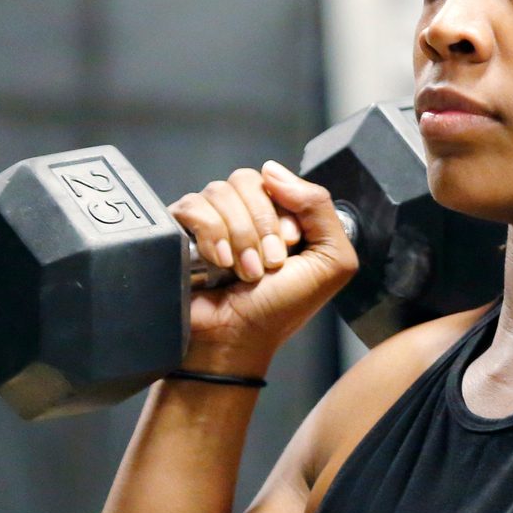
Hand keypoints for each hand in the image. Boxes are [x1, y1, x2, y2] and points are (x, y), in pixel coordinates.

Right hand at [166, 161, 359, 371]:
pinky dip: (211, 234)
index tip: (289, 249)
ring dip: (239, 236)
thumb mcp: (331, 262)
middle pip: (248, 180)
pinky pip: (193, 206)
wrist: (235, 341)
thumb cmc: (280, 310)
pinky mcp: (181, 228)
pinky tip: (218, 263)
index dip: (285, 213)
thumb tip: (274, 171)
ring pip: (220, 191)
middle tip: (267, 265)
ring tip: (244, 272)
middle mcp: (245, 213)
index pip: (279, 181)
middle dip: (261, 227)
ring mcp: (211, 219)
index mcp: (280, 215)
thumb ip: (321, 208)